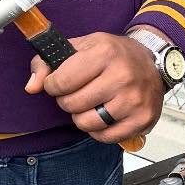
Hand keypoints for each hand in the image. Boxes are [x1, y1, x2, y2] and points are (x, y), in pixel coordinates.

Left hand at [25, 32, 163, 143]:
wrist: (152, 62)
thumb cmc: (114, 55)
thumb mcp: (80, 47)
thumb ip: (47, 63)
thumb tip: (32, 87)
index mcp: (104, 53)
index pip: (61, 82)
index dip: (53, 85)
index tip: (60, 82)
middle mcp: (122, 76)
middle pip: (72, 105)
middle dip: (68, 101)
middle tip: (79, 93)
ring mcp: (134, 100)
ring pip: (87, 123)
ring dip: (82, 117)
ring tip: (91, 105)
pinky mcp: (142, 118)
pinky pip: (106, 137)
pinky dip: (99, 130)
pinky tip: (104, 116)